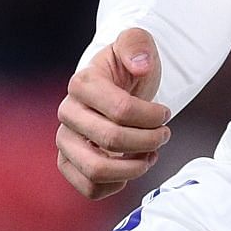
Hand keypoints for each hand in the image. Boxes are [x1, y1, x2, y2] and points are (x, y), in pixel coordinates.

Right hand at [55, 26, 171, 198]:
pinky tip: (133, 167)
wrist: (118, 85)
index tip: (166, 113)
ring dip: (133, 168)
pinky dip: (116, 185)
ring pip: (96, 170)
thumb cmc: (129, 66)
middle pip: (112, 140)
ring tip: (151, 155)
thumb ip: (137, 45)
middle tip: (164, 135)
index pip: (121, 110)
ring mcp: (65, 140)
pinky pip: (89, 188)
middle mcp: (67, 113)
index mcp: (82, 83)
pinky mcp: (69, 162)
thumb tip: (140, 66)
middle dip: (149, 140)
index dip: (152, 116)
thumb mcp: (137, 42)